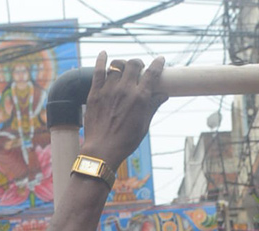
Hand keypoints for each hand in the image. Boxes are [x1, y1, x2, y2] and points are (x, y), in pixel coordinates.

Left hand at [81, 52, 167, 169]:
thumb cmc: (126, 140)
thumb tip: (163, 95)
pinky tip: (103, 54)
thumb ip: (152, 106)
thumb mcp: (144, 125)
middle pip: (133, 64)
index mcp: (140, 98)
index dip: (157, 64)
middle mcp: (125, 90)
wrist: (103, 148)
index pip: (152, 74)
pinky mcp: (95, 91)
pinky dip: (101, 59)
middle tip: (139, 67)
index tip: (160, 60)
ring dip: (123, 64)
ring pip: (117, 65)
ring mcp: (109, 89)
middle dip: (139, 63)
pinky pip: (98, 70)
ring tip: (124, 68)